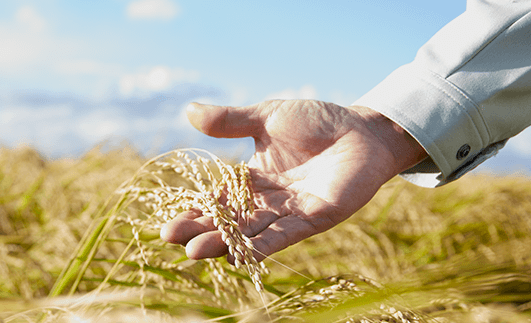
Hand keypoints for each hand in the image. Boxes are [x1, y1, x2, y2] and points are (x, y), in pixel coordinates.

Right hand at [160, 100, 426, 260]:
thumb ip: (230, 121)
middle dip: (202, 231)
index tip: (168, 225)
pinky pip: (284, 235)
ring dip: (225, 242)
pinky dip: (261, 246)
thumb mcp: (267, 117)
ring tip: (196, 252)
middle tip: (173, 240)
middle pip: (230, 221)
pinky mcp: (314, 218)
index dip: (195, 212)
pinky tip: (239, 257)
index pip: (219, 201)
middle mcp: (268, 200)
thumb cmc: (317, 121)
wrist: (362, 129)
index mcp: (254, 178)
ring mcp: (290, 211)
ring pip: (251, 231)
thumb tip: (188, 111)